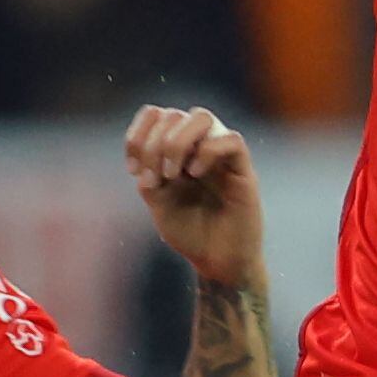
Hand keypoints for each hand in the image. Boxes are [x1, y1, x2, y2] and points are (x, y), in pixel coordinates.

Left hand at [123, 104, 262, 291]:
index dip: (137, 135)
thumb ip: (149, 178)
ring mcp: (222, 156)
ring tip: (173, 174)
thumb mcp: (159, 205)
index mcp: (175, 150)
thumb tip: (147, 159)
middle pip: (174, 114)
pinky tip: (195, 174)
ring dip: (178, 142)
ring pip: (202, 117)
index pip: (155, 116)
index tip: (133, 170)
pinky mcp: (243, 170)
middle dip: (156, 144)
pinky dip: (208, 151)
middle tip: (158, 178)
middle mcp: (199, 146)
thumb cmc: (191, 233)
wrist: (219, 262)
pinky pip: (231, 140)